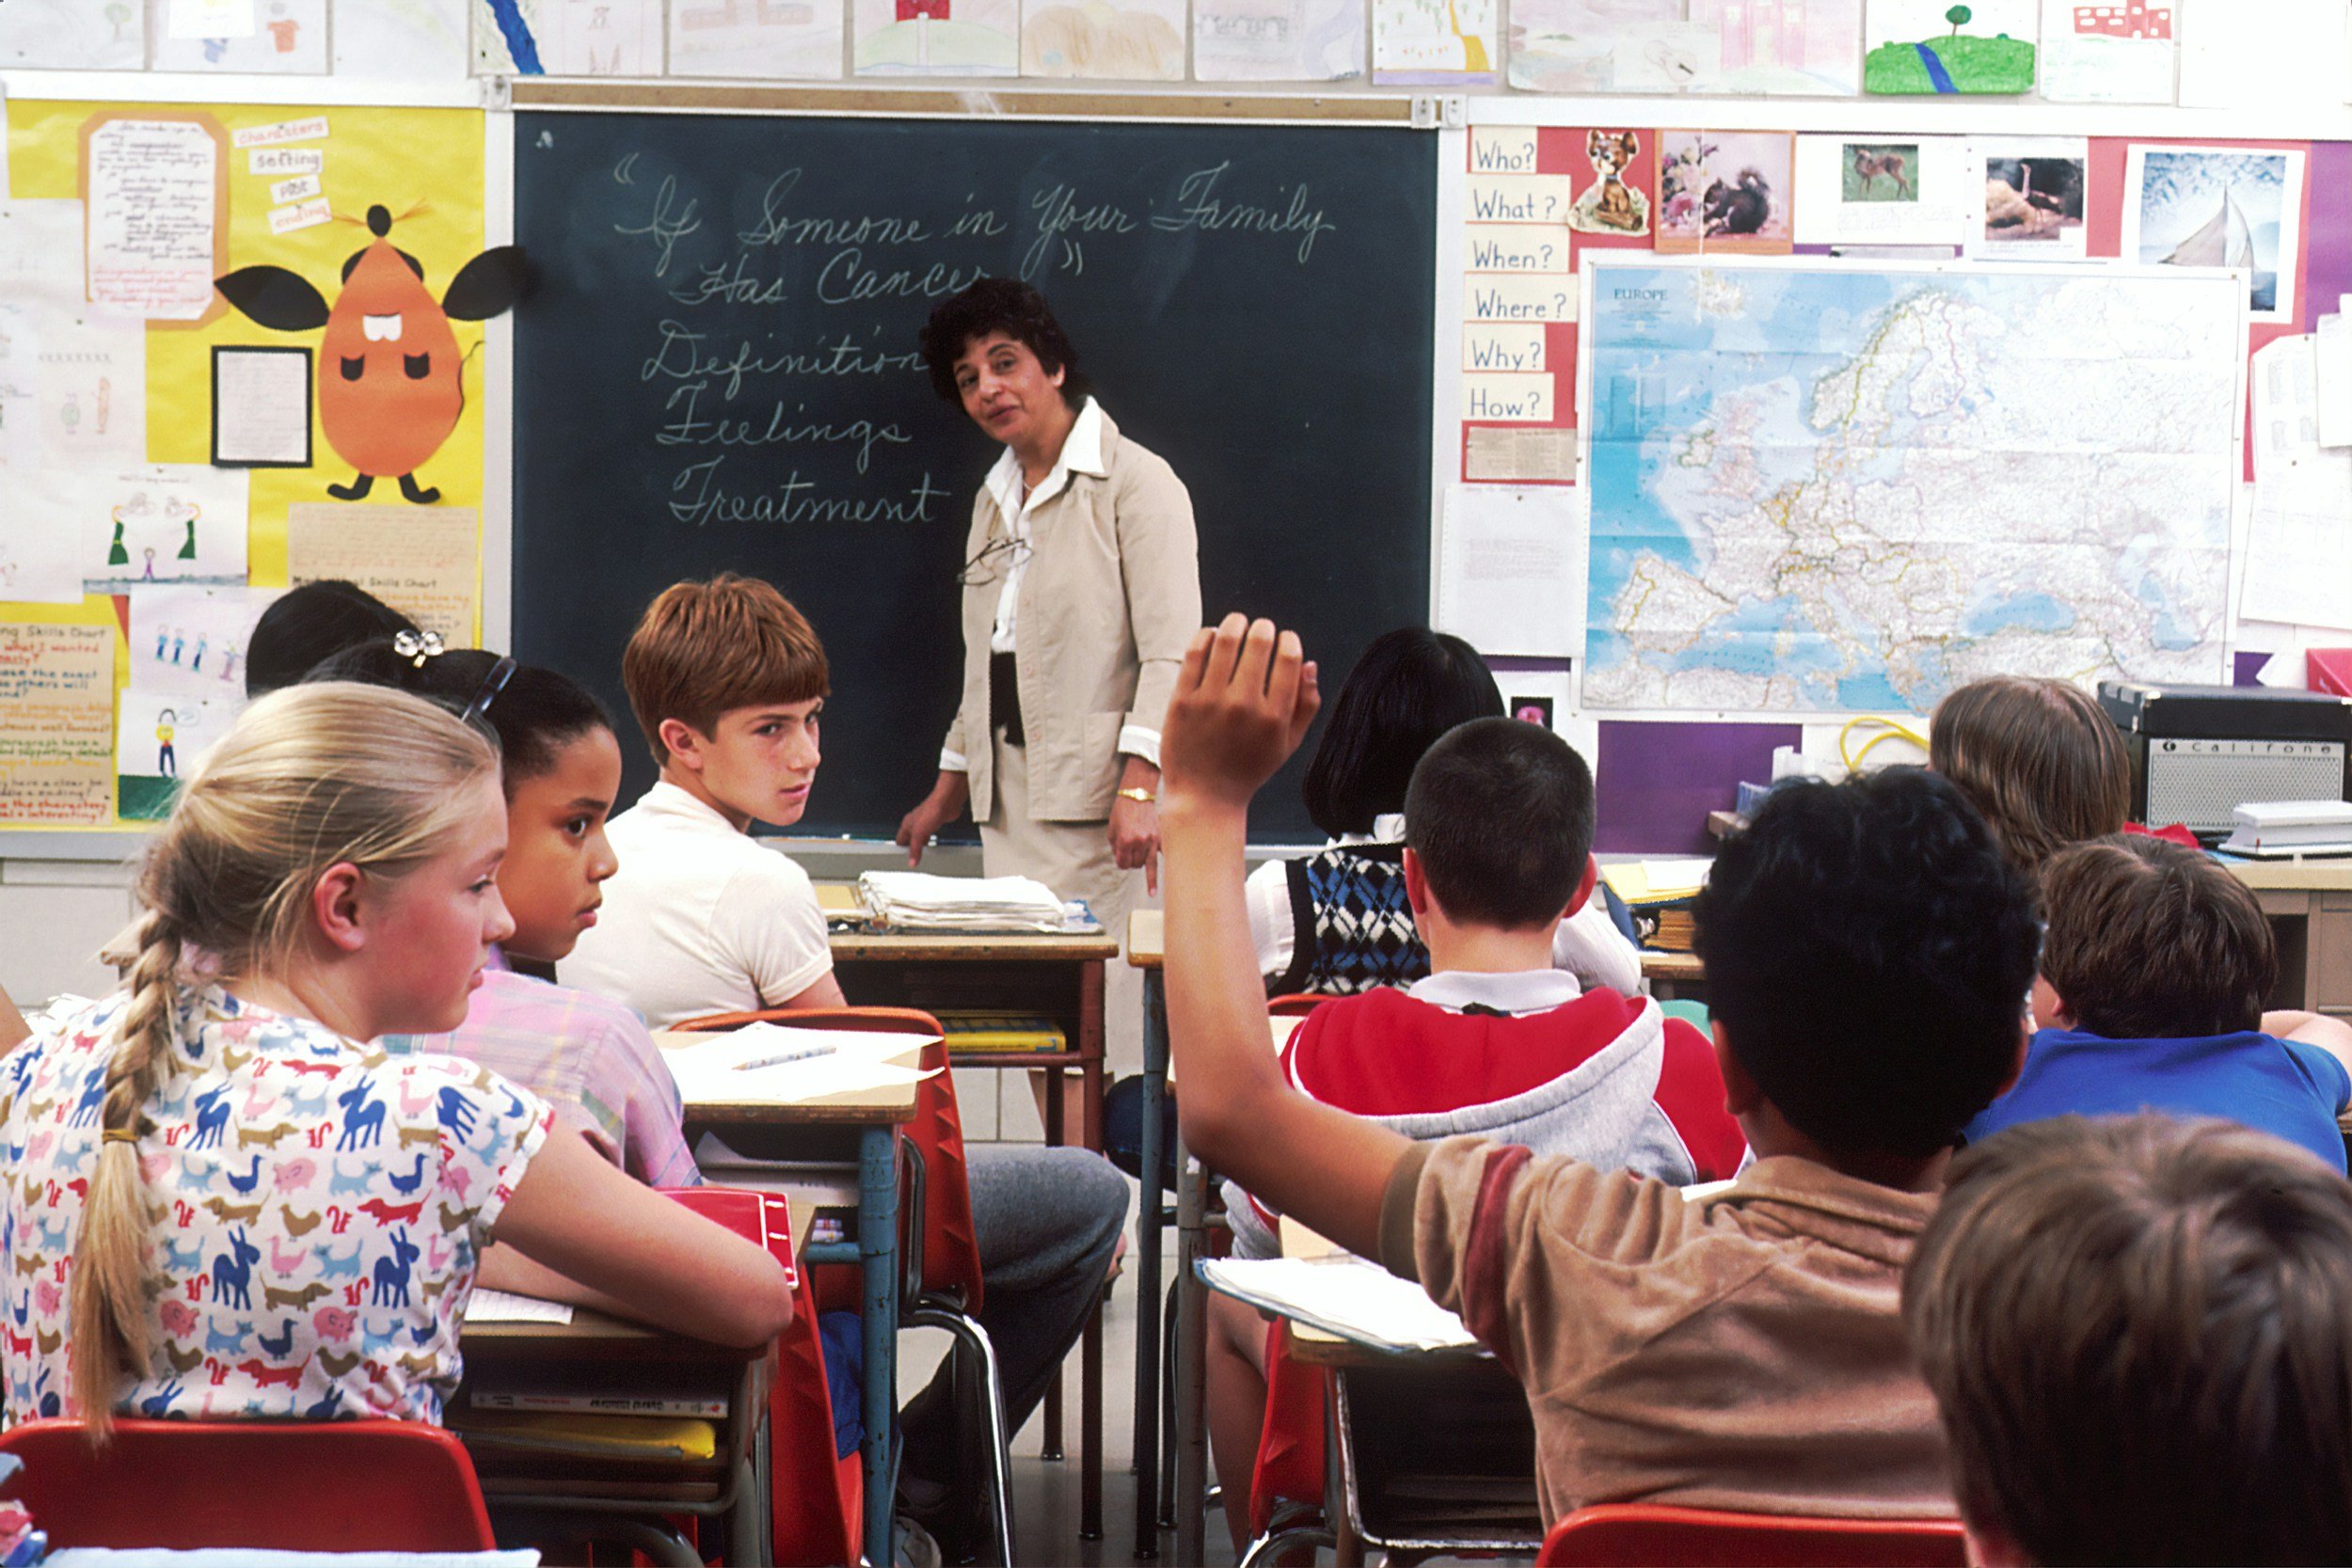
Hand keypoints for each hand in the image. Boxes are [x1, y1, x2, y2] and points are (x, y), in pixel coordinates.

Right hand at [895, 772, 970, 867]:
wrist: (947, 803)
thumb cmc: (931, 811)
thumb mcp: (919, 834)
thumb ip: (915, 849)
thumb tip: (912, 861)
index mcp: (906, 825)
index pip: (899, 840)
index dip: (900, 850)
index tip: (902, 859)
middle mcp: (914, 823)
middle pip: (909, 840)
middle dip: (912, 849)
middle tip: (915, 859)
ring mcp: (925, 823)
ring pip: (920, 838)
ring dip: (922, 846)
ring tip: (924, 855)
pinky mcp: (935, 823)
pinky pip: (931, 835)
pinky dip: (931, 841)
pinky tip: (934, 844)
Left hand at [1109, 793, 1160, 893]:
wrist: (1137, 796)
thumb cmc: (1122, 811)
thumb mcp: (1111, 829)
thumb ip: (1115, 846)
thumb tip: (1121, 859)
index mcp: (1125, 841)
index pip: (1123, 863)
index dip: (1121, 864)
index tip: (1122, 862)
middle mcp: (1139, 843)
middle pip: (1135, 865)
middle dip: (1132, 864)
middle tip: (1131, 857)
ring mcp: (1151, 841)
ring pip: (1149, 865)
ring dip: (1147, 872)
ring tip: (1152, 891)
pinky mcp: (1161, 837)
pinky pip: (1163, 855)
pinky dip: (1166, 865)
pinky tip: (1170, 878)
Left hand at [1160, 615, 1319, 814]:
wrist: (1205, 796)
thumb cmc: (1248, 769)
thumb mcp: (1288, 744)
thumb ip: (1306, 704)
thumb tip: (1310, 663)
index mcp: (1274, 716)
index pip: (1288, 658)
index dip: (1289, 639)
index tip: (1285, 639)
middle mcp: (1244, 706)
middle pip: (1259, 641)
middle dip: (1264, 627)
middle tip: (1262, 629)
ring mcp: (1210, 702)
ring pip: (1226, 639)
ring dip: (1235, 622)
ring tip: (1238, 623)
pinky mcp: (1183, 700)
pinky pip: (1195, 653)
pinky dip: (1206, 635)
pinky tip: (1213, 636)